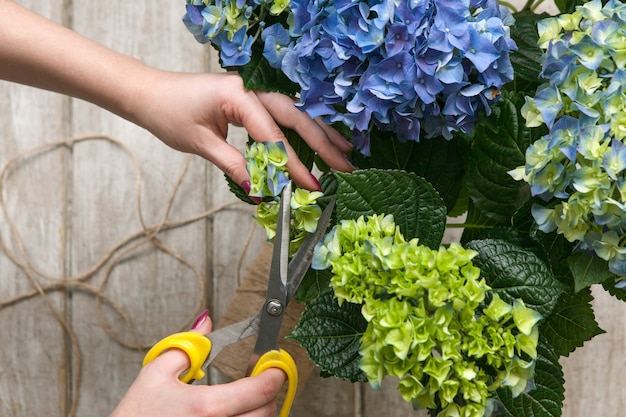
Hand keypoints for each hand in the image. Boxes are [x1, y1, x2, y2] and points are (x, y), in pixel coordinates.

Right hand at [110, 312, 285, 416]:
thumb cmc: (136, 416)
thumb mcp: (155, 373)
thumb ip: (188, 345)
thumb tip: (207, 321)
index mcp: (206, 407)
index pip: (261, 389)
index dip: (275, 373)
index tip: (276, 365)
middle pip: (267, 411)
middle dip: (266, 394)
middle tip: (257, 382)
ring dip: (259, 413)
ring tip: (245, 402)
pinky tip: (235, 416)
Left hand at [128, 70, 354, 191]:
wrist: (149, 93)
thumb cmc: (169, 113)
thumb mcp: (200, 143)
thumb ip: (234, 165)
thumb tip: (262, 191)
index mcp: (238, 96)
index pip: (274, 136)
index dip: (294, 164)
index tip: (312, 185)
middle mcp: (253, 89)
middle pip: (297, 118)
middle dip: (324, 144)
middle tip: (347, 167)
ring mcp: (255, 92)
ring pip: (296, 113)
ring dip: (321, 132)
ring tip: (346, 151)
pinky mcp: (252, 99)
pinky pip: (284, 114)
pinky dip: (304, 129)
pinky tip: (320, 139)